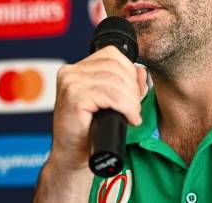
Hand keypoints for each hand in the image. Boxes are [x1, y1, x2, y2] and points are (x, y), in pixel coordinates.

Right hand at [49, 45, 147, 171]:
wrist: (72, 156)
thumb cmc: (89, 131)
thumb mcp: (110, 103)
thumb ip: (126, 85)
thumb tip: (141, 70)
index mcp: (76, 69)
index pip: (111, 55)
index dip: (130, 71)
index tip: (135, 92)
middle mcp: (70, 72)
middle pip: (115, 66)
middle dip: (132, 87)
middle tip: (135, 108)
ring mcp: (70, 83)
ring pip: (114, 81)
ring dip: (131, 100)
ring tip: (133, 114)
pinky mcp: (74, 97)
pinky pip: (110, 95)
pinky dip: (126, 107)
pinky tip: (130, 119)